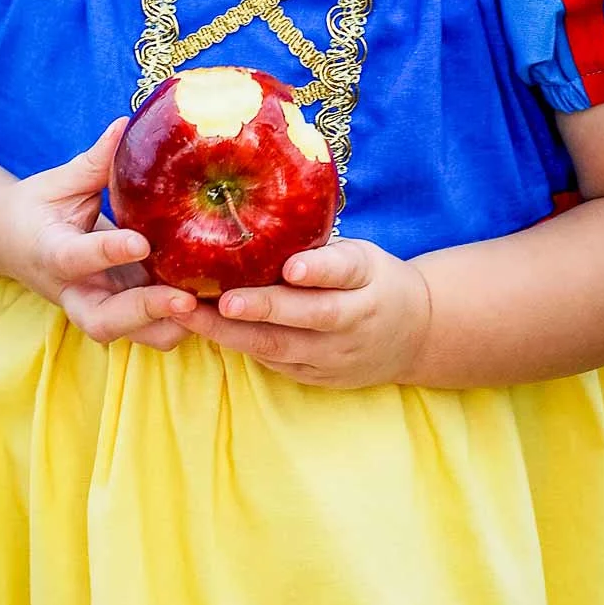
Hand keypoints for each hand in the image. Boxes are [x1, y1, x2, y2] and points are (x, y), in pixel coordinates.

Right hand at [0, 120, 196, 350]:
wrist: (11, 244)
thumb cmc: (36, 209)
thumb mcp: (56, 183)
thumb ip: (93, 163)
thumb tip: (125, 125)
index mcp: (51, 253)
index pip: (75, 258)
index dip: (107, 253)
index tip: (141, 242)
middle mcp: (74, 291)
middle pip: (103, 321)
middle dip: (144, 312)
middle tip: (183, 299)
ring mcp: (97, 307)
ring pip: (131, 335)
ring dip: (170, 325)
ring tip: (210, 304)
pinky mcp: (120, 312)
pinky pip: (151, 329)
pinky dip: (182, 323)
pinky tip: (216, 302)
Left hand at [181, 238, 432, 389]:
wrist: (415, 337)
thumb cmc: (377, 284)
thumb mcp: (366, 258)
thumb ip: (328, 254)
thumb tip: (271, 227)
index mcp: (367, 283)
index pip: (343, 272)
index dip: (318, 270)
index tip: (292, 267)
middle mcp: (352, 323)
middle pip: (305, 317)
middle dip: (261, 309)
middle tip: (222, 299)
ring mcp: (333, 357)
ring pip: (278, 347)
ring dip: (230, 332)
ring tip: (188, 314)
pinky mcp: (317, 377)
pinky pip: (273, 362)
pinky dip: (239, 345)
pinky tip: (204, 329)